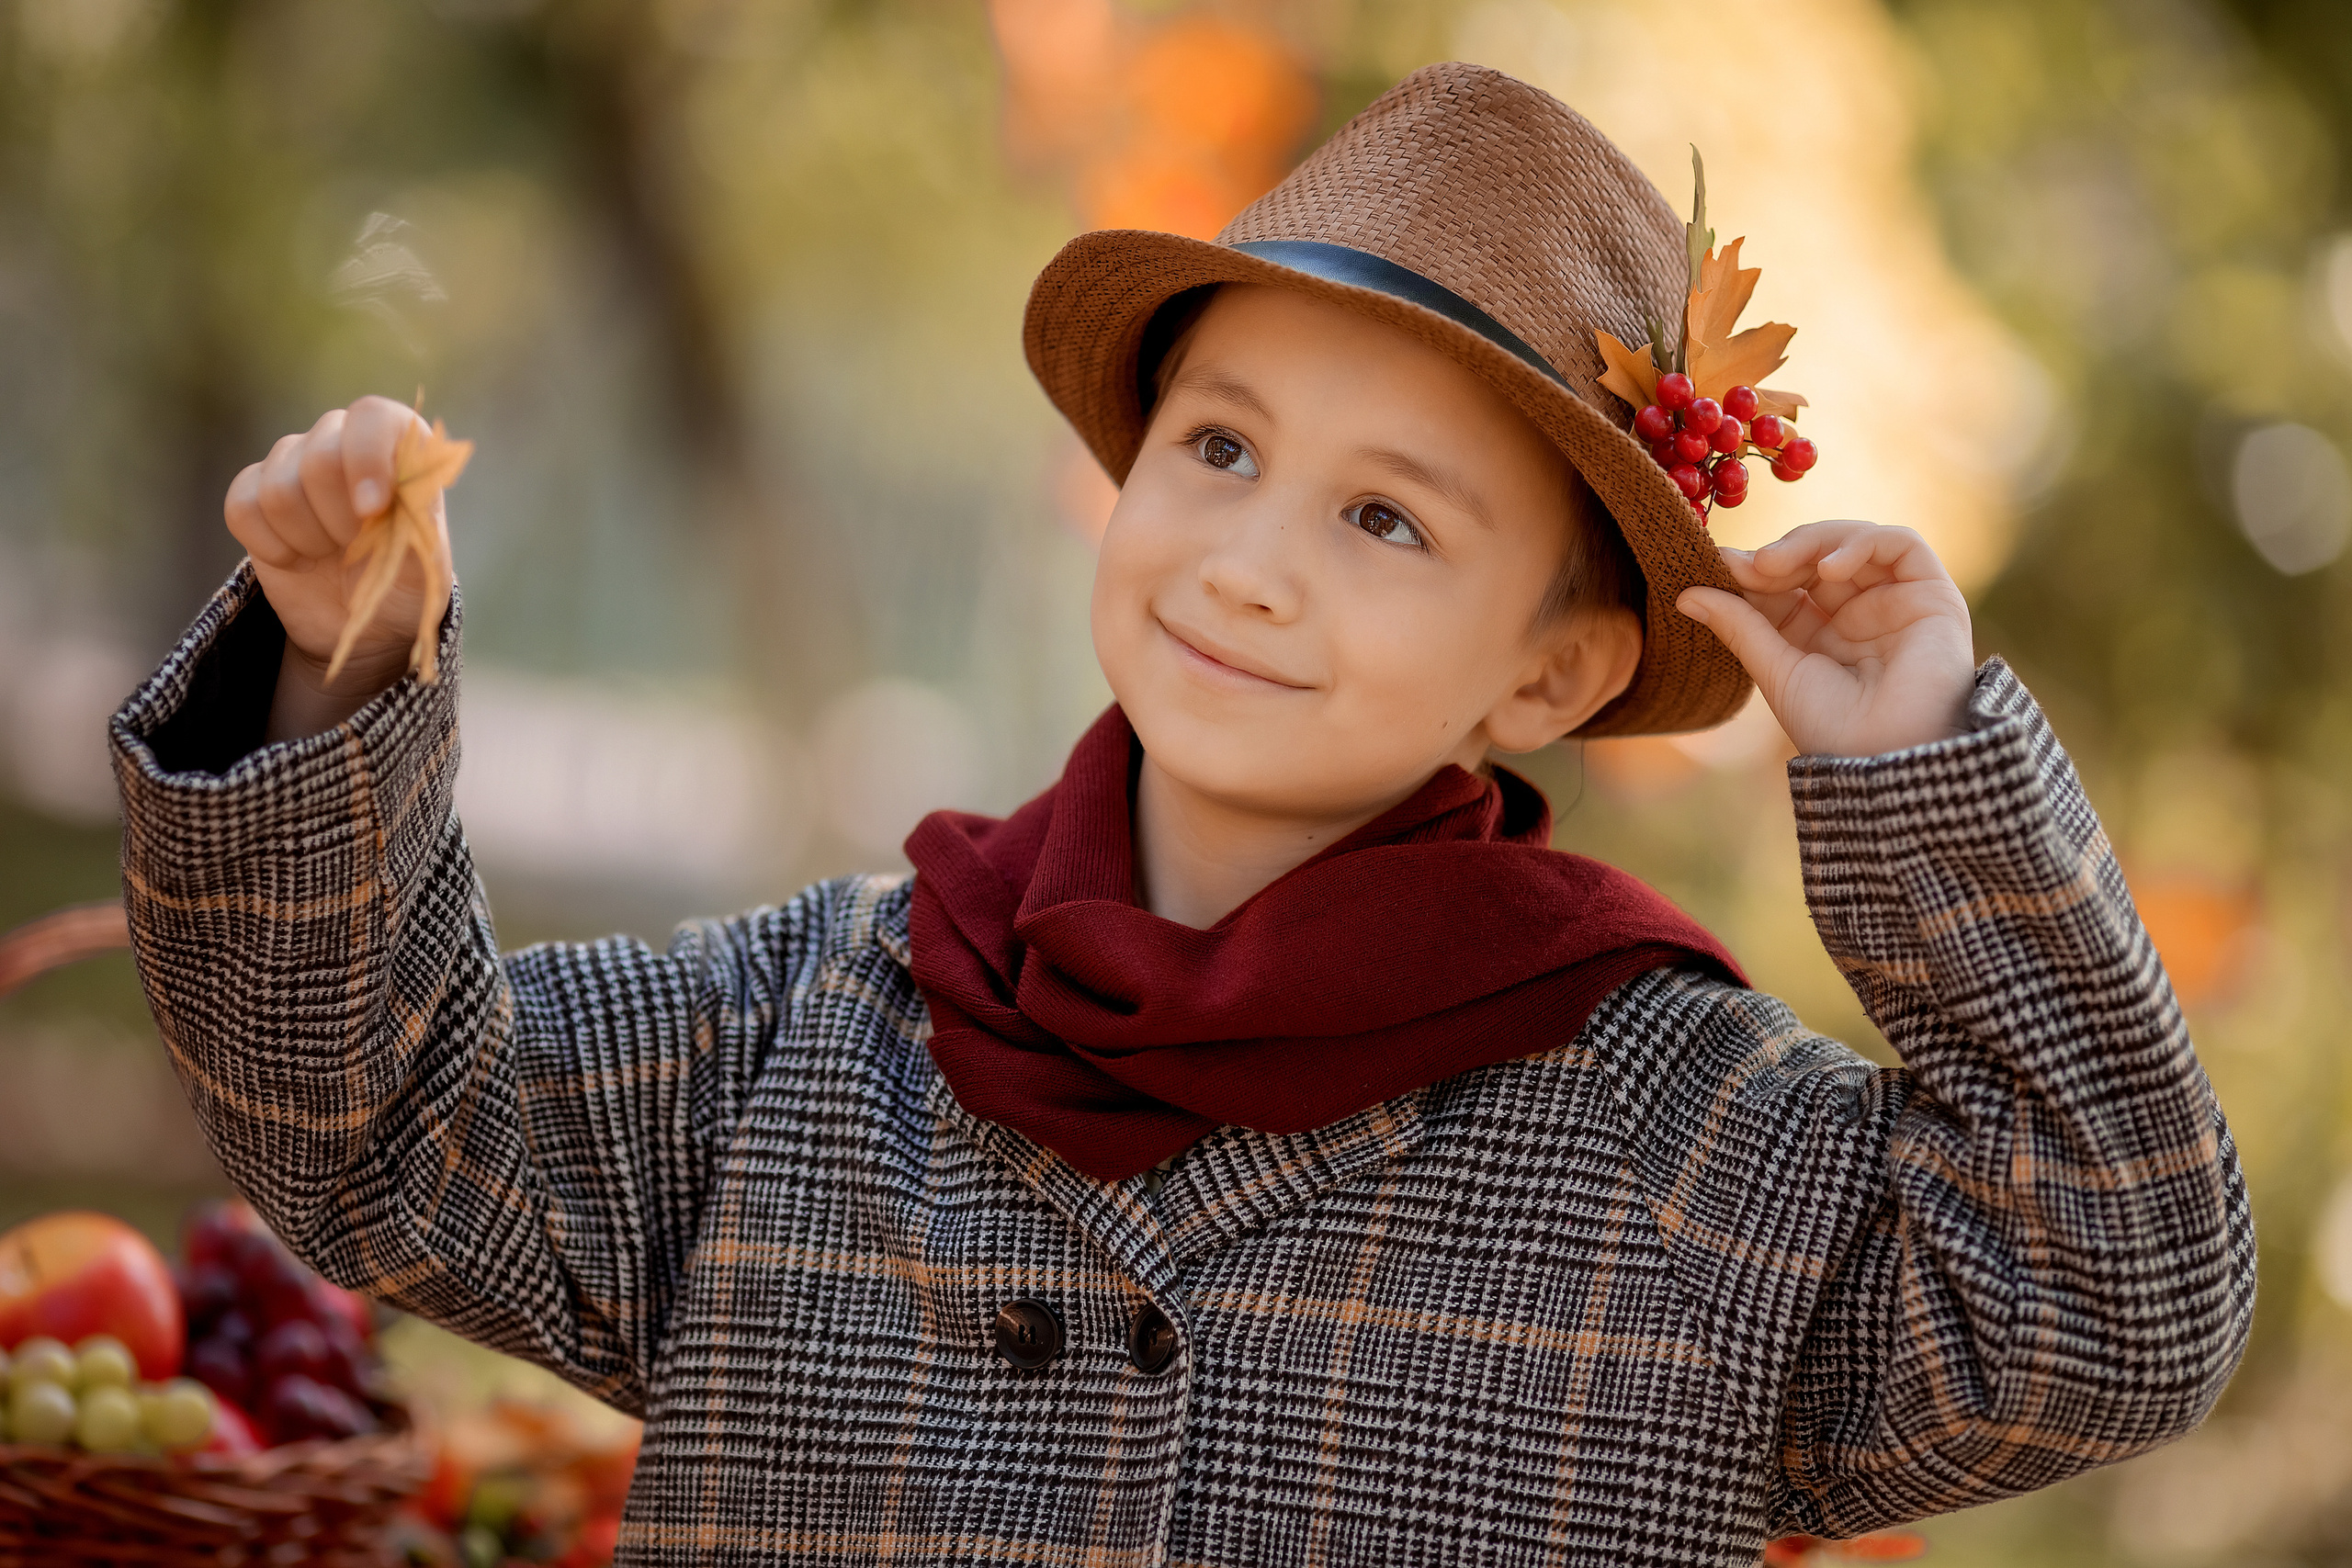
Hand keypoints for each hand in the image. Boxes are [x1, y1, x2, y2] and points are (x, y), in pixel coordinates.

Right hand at [222, 396, 449, 738]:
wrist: (364, 620)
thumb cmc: (404, 582)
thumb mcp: (426, 563)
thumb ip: (416, 525)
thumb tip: (389, 493)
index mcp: (396, 444)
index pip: (373, 418)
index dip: (367, 459)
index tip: (372, 511)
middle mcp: (340, 438)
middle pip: (319, 459)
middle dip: (340, 520)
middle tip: (358, 546)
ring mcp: (291, 461)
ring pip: (279, 490)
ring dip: (309, 539)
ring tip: (332, 553)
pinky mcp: (252, 492)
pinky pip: (243, 509)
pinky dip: (273, 548)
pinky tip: (299, 559)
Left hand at [1674, 521, 1974, 757]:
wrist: (1889, 760)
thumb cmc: (1833, 729)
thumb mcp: (1776, 671)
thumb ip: (1739, 626)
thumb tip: (1684, 594)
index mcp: (1821, 634)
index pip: (1785, 582)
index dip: (1753, 570)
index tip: (1716, 566)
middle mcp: (1859, 613)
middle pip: (1816, 556)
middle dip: (1778, 554)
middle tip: (1747, 566)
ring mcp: (1896, 601)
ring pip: (1854, 541)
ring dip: (1811, 543)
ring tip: (1776, 564)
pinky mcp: (1932, 595)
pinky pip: (1901, 545)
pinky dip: (1861, 544)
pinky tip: (1828, 569)